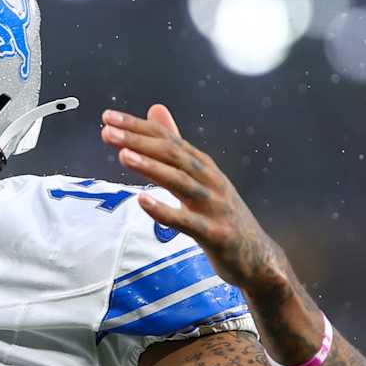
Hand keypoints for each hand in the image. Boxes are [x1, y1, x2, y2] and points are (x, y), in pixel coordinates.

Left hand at [100, 104, 292, 299]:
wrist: (257, 257)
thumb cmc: (221, 216)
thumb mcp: (199, 178)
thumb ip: (175, 147)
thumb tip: (156, 109)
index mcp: (203, 166)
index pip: (168, 139)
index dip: (138, 127)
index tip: (108, 117)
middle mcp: (210, 180)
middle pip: (173, 154)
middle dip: (139, 141)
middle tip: (108, 131)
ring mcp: (214, 206)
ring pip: (181, 182)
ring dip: (152, 168)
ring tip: (123, 155)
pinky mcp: (215, 233)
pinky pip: (188, 222)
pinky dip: (165, 211)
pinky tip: (143, 201)